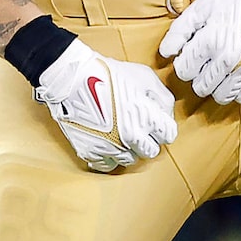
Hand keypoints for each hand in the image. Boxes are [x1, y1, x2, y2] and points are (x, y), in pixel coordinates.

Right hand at [33, 38, 176, 172]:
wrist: (72, 78)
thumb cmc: (108, 74)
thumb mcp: (145, 77)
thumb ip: (162, 98)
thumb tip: (167, 114)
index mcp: (148, 119)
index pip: (168, 135)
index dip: (162, 128)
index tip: (156, 124)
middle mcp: (132, 137)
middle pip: (150, 151)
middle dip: (147, 140)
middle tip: (138, 129)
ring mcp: (111, 147)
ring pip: (130, 160)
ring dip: (129, 149)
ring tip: (120, 134)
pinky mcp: (91, 151)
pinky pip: (107, 166)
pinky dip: (109, 157)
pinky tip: (107, 145)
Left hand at [160, 0, 240, 103]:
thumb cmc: (240, 2)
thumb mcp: (204, 7)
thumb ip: (180, 30)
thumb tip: (166, 53)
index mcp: (210, 41)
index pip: (184, 71)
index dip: (186, 65)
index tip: (195, 58)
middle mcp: (228, 59)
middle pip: (201, 87)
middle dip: (201, 78)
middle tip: (209, 66)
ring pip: (222, 96)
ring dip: (219, 87)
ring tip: (223, 74)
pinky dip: (240, 92)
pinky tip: (240, 78)